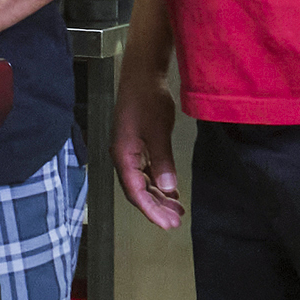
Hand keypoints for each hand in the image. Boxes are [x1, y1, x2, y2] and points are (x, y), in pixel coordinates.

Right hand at [112, 79, 182, 229]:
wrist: (142, 75)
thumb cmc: (148, 100)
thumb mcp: (157, 130)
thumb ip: (162, 159)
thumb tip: (168, 187)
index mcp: (123, 155)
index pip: (135, 191)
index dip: (150, 210)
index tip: (167, 224)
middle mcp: (123, 156)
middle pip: (137, 190)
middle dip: (155, 207)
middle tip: (176, 223)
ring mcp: (130, 151)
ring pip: (142, 182)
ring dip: (158, 197)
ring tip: (177, 211)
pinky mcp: (138, 145)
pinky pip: (146, 171)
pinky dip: (159, 183)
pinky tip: (171, 190)